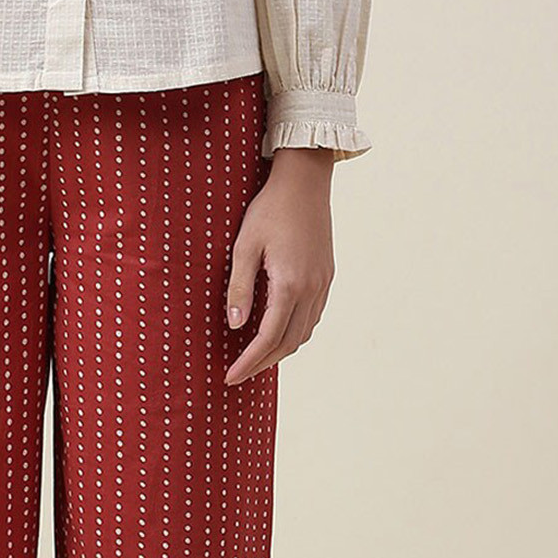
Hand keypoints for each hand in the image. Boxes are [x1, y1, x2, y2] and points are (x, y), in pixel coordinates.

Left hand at [224, 147, 335, 386]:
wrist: (305, 180)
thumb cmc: (269, 210)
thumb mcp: (244, 247)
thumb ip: (239, 289)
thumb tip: (235, 326)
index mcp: (290, 284)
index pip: (268, 338)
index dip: (248, 362)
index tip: (230, 377)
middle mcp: (312, 289)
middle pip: (288, 343)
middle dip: (262, 363)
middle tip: (238, 374)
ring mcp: (323, 284)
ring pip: (303, 333)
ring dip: (279, 351)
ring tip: (255, 359)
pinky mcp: (327, 276)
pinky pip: (312, 318)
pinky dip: (294, 333)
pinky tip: (277, 334)